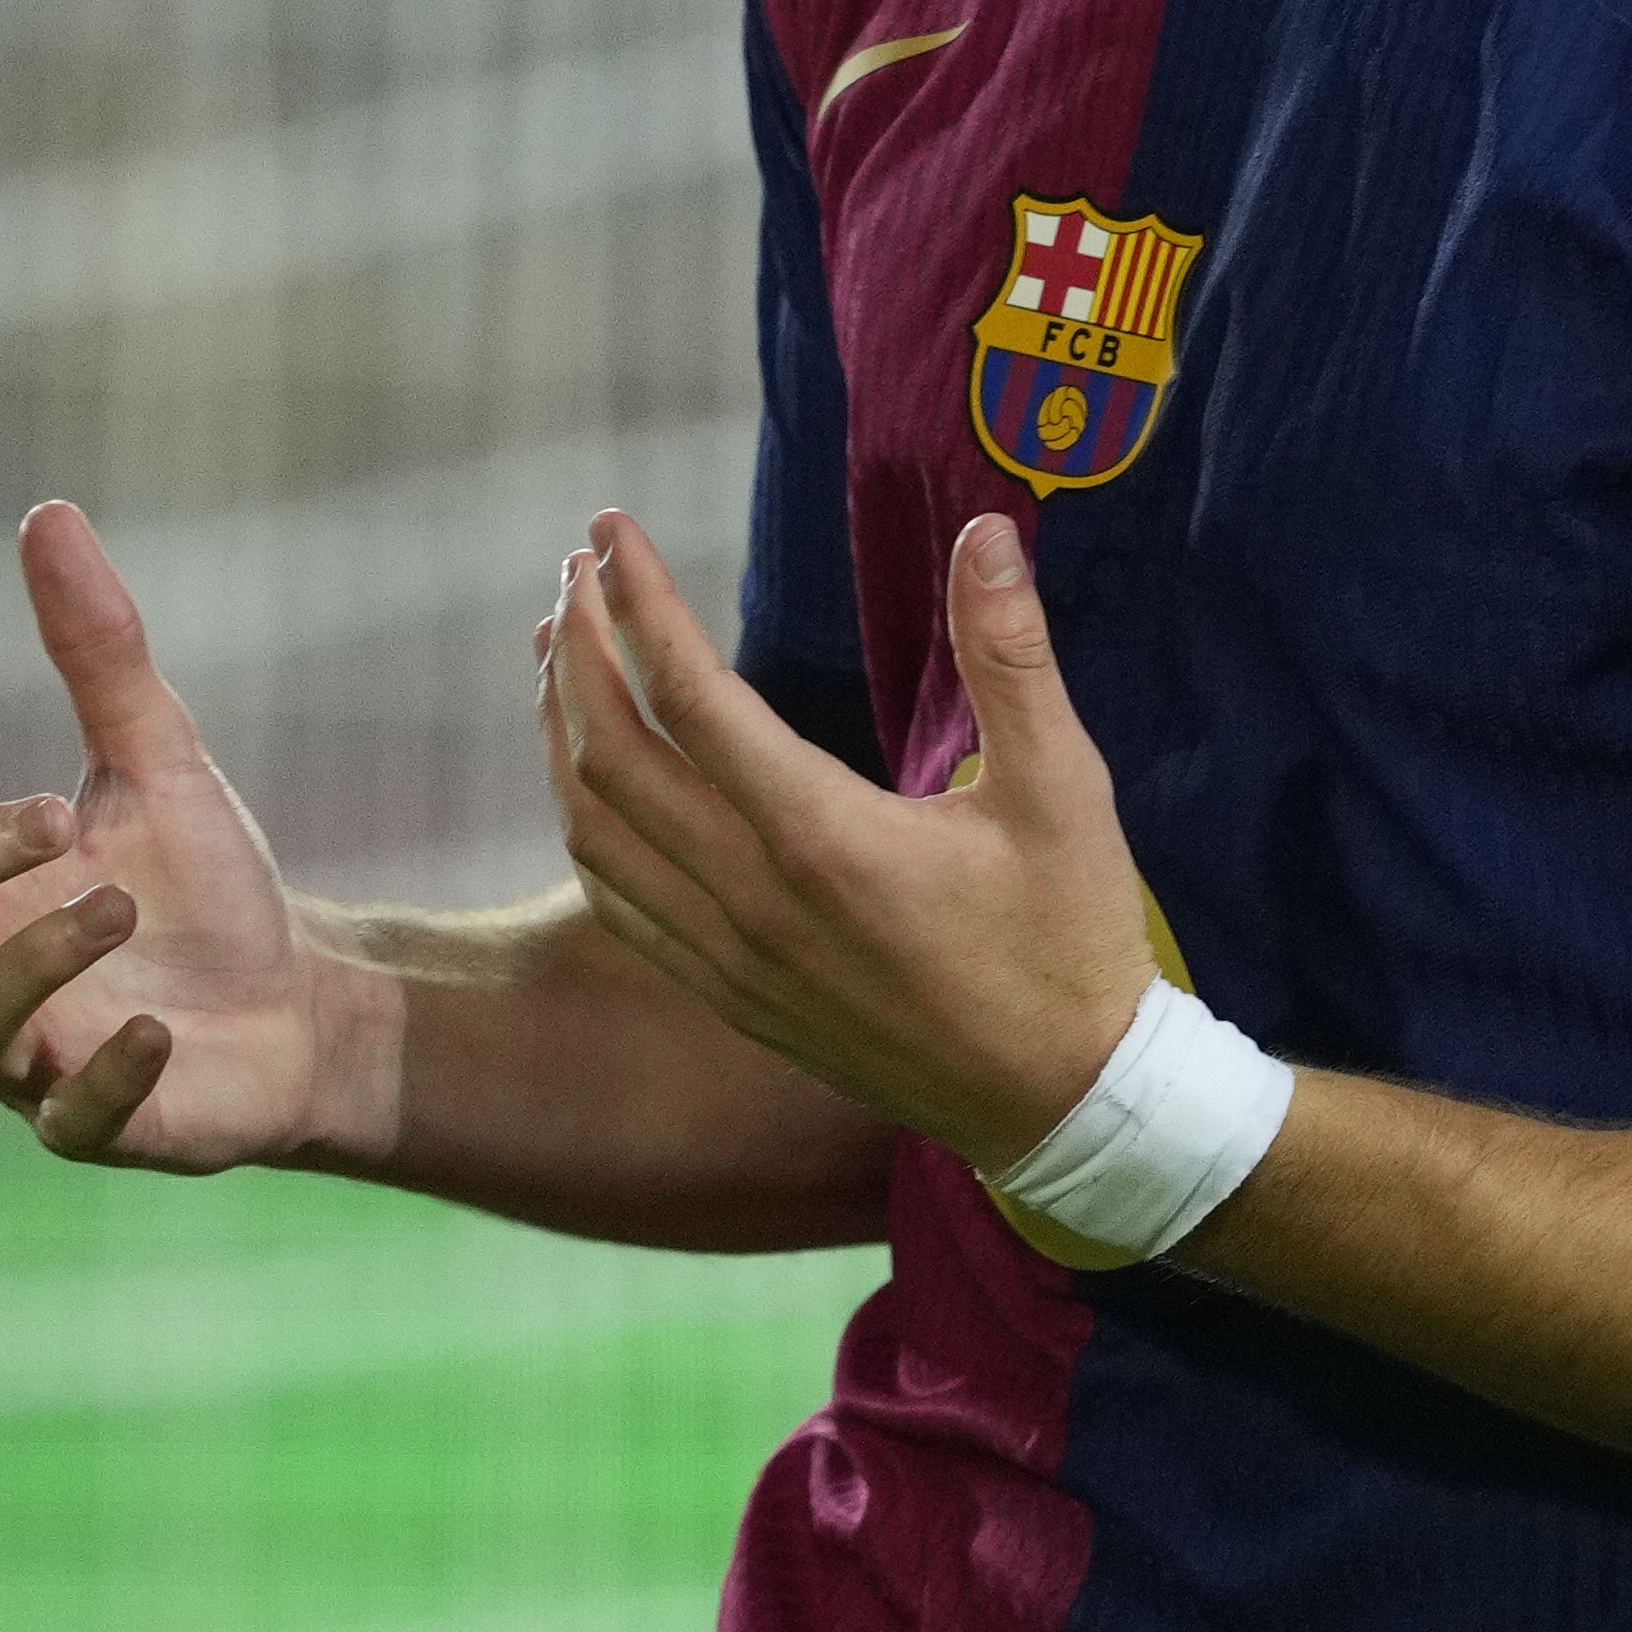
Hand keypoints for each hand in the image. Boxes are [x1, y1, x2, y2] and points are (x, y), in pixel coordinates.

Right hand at [0, 502, 374, 1171]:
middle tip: (62, 814)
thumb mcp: (160, 760)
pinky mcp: (88, 1124)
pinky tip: (158, 1029)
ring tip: (125, 902)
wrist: (303, 1012)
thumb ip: (99, 655)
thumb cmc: (208, 886)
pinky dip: (105, 1072)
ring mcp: (25, 1049)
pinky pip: (64, 1115)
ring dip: (42, 957)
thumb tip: (46, 514)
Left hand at [534, 505, 1157, 1169]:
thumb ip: (1012, 657)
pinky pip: (618, 902)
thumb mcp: (1064, 790)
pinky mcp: (731, 998)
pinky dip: (584, 819)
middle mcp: (755, 902)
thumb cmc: (1069, 941)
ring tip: (562, 647)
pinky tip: (589, 774)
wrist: (1061, 1102)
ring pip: (596, 831)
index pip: (690, 695)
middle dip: (581, 647)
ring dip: (563, 730)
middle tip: (579, 569)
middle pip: (614, 756)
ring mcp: (732, 960)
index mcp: (826, 840)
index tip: (611, 529)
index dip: (640, 600)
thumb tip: (986, 532)